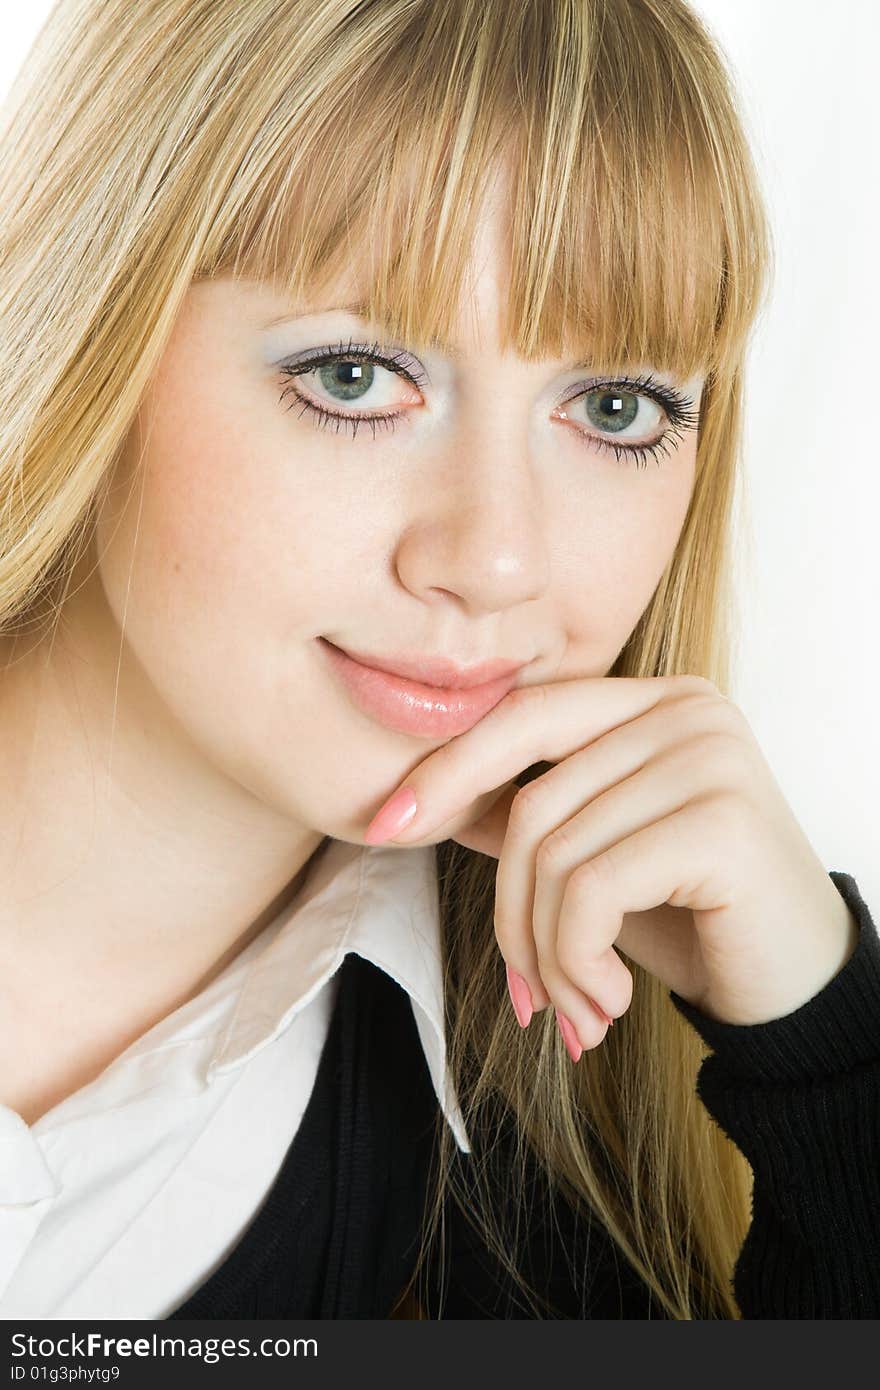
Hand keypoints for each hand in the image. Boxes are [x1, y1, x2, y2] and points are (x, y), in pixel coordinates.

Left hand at [363, 675, 858, 1050]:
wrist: (798, 987)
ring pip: (554, 854)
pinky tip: (608, 1006)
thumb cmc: (694, 918)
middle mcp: (687, 710)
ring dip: (548, 956)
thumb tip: (424, 798)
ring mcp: (710, 757)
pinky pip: (591, 890)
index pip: (524, 715)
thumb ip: (529, 815)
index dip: (447, 768)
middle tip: (527, 992)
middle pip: (532, 801)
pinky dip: (577, 962)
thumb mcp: (599, 857)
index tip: (383, 826)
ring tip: (579, 1008)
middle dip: (511, 912)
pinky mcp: (723, 820)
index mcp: (655, 702)